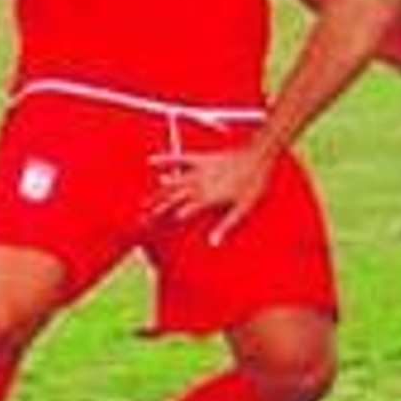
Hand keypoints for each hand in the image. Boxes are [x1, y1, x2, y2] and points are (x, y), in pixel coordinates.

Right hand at [149, 143, 274, 244]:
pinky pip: (179, 159)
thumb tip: (213, 243)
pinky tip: (152, 161)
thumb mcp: (242, 209)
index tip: (156, 232)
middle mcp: (198, 185)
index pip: (181, 213)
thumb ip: (226, 225)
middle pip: (171, 198)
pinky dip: (165, 159)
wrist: (258, 157)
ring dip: (156, 193)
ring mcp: (198, 171)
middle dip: (156, 209)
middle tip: (143, 219)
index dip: (168, 223)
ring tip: (144, 202)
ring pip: (171, 183)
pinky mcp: (201, 159)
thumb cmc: (253, 184)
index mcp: (207, 198)